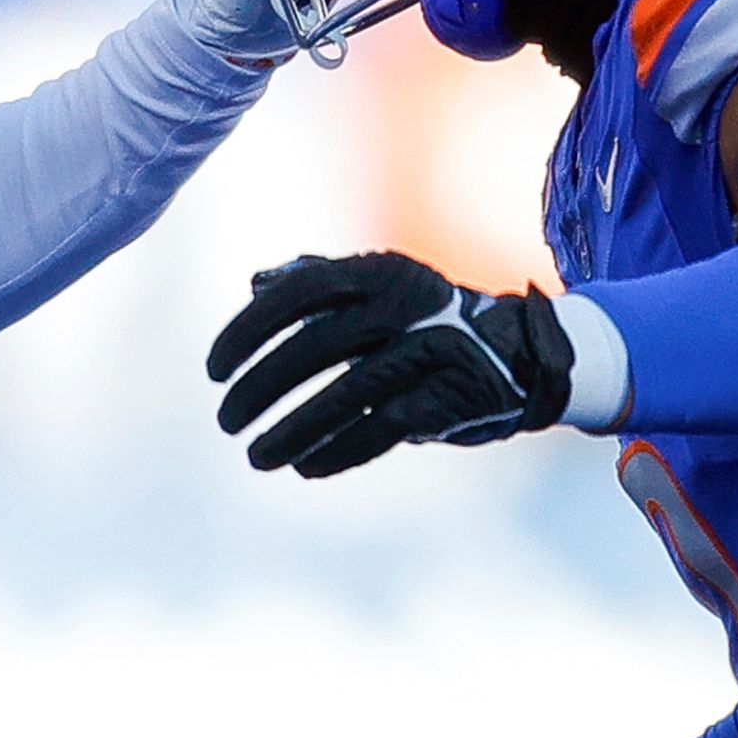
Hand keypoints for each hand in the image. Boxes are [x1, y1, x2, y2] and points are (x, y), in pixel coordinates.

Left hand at [206, 251, 573, 476]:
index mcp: (379, 272)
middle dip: (259, 388)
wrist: (523, 353)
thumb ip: (320, 282)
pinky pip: (380, 427)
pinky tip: (304, 466)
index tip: (215, 369)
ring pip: (344, 395)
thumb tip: (253, 284)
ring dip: (291, 431)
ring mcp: (430, 351)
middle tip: (226, 420)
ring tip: (254, 456)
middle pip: (313, 347)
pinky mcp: (449, 397)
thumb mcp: (382, 288)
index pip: (298, 294)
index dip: (248, 331)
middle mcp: (405, 305)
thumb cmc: (429, 320)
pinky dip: (337, 450)